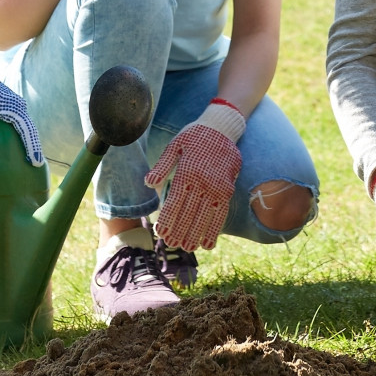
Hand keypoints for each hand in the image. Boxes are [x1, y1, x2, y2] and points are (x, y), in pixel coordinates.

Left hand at [0, 38, 42, 163]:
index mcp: (15, 109)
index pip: (28, 132)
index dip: (33, 149)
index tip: (37, 164)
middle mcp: (17, 108)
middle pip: (26, 132)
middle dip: (28, 149)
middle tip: (32, 167)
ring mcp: (12, 108)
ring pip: (17, 130)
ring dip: (16, 144)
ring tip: (20, 160)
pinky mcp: (4, 108)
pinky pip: (9, 126)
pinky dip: (6, 137)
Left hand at [145, 101, 244, 250]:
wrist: (222, 127)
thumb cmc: (194, 135)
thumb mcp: (175, 145)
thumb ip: (162, 165)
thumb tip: (148, 182)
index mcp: (186, 171)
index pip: (175, 201)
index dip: (168, 219)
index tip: (161, 232)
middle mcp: (202, 181)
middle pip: (189, 212)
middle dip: (180, 230)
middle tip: (172, 244)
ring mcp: (217, 187)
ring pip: (205, 216)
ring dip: (196, 234)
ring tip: (187, 247)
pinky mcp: (227, 189)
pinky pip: (221, 213)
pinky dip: (215, 229)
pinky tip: (208, 243)